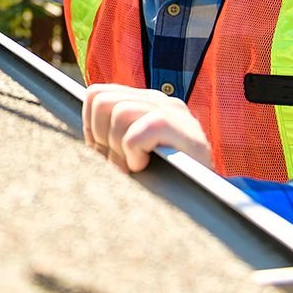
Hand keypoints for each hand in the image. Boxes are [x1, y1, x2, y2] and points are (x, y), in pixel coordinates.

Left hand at [81, 83, 212, 173]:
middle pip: (102, 101)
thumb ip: (110, 135)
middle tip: (119, 162)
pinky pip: (137, 133)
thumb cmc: (163, 177)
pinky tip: (144, 165)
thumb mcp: (130, 150)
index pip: (97, 94)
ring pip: (119, 114)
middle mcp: (157, 98)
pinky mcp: (182, 128)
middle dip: (101, 137)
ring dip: (119, 148)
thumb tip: (82, 138)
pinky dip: (133, 154)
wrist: (209, 199)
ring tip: (133, 166)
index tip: (101, 150)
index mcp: (142, 100)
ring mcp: (172, 110)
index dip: (90, 125)